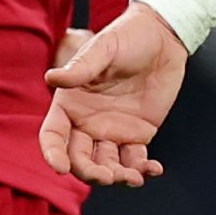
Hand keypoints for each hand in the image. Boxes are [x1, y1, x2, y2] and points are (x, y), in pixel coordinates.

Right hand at [42, 2, 186, 186]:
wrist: (163, 37)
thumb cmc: (127, 36)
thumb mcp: (103, 49)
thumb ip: (81, 67)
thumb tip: (51, 78)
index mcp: (71, 102)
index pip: (53, 135)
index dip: (52, 153)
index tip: (60, 168)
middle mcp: (87, 121)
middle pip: (79, 158)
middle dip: (89, 173)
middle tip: (106, 176)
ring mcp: (113, 131)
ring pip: (107, 165)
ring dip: (117, 177)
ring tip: (133, 177)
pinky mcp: (138, 135)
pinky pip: (135, 160)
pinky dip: (142, 170)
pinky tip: (153, 169)